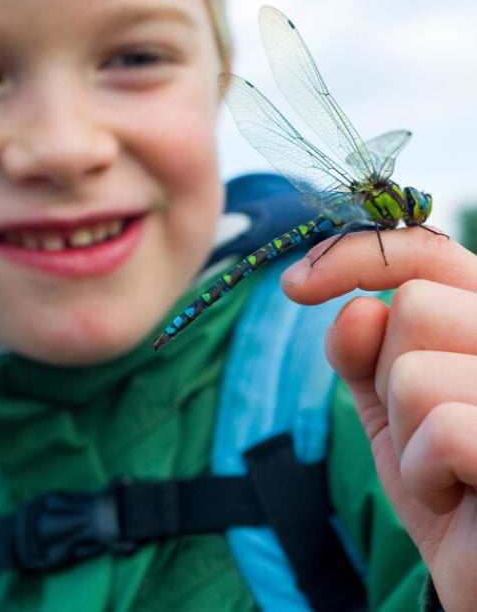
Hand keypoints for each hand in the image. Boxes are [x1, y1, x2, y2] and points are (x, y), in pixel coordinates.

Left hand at [282, 227, 476, 611]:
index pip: (426, 253)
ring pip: (414, 372)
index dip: (353, 257)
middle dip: (389, 375)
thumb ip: (365, 351)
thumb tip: (355, 311)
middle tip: (425, 428)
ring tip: (444, 468)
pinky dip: (425, 475)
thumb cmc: (444, 482)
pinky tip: (456, 497)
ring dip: (406, 433)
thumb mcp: (391, 406)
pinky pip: (441, 432)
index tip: (294, 285)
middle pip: (413, 307)